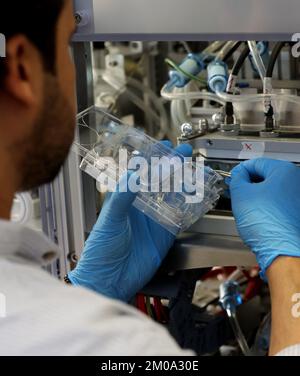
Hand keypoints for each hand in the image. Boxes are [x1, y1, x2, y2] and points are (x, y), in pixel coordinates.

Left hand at [68, 142, 192, 301]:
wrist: (110, 279)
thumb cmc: (101, 249)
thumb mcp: (110, 219)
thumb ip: (122, 197)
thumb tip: (132, 173)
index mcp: (125, 199)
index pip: (141, 172)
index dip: (152, 158)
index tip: (163, 145)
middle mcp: (141, 206)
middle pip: (160, 181)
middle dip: (173, 166)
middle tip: (185, 153)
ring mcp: (154, 219)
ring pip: (173, 196)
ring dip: (184, 183)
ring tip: (196, 170)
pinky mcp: (165, 234)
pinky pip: (180, 217)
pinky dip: (190, 208)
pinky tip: (198, 197)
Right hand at [228, 158, 299, 278]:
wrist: (283, 251)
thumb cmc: (267, 225)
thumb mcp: (241, 195)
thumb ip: (237, 179)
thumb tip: (238, 175)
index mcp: (284, 171)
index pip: (256, 163)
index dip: (240, 171)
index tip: (233, 178)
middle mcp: (296, 182)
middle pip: (266, 175)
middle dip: (249, 183)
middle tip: (237, 192)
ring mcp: (298, 198)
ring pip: (273, 190)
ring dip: (258, 195)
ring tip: (247, 207)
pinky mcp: (296, 213)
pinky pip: (279, 203)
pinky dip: (267, 206)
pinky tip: (259, 216)